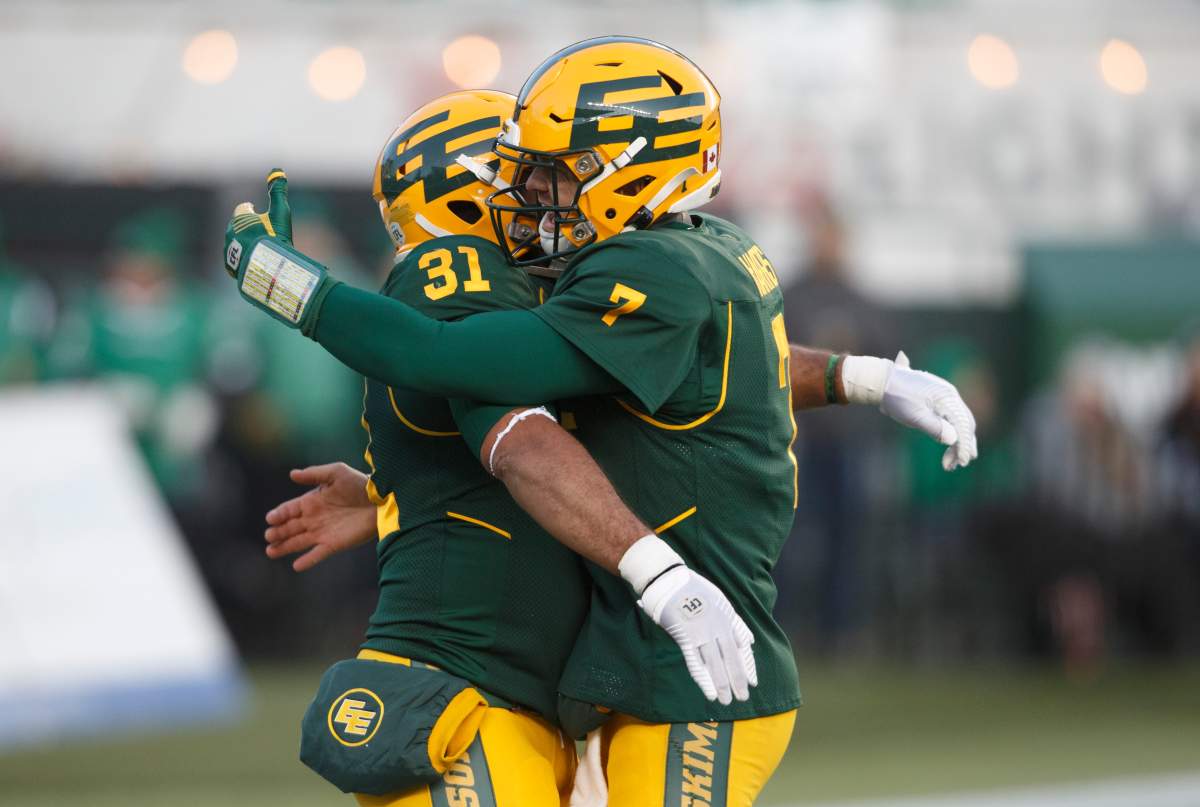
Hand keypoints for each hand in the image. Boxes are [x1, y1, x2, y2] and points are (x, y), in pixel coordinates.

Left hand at [224, 168, 336, 333]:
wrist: (265, 267)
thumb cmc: (273, 237)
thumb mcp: (280, 213)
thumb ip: (278, 191)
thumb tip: (277, 169)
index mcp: (240, 219)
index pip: (242, 210)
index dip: (249, 210)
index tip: (253, 209)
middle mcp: (230, 233)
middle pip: (237, 227)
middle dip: (245, 228)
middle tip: (257, 231)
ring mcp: (229, 252)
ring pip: (235, 246)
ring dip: (243, 246)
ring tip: (255, 250)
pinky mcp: (231, 268)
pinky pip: (236, 262)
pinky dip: (243, 261)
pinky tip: (252, 265)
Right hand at [264, 463, 376, 571]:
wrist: (381, 500)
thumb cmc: (359, 484)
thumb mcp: (336, 472)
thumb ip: (314, 474)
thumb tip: (292, 474)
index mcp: (311, 502)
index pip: (289, 510)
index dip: (279, 514)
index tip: (270, 519)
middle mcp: (314, 518)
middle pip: (290, 528)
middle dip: (278, 532)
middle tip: (269, 536)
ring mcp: (323, 532)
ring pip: (299, 542)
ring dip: (285, 547)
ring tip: (271, 552)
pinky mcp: (334, 544)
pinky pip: (317, 554)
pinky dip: (307, 560)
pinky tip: (296, 565)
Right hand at [638, 565, 756, 705]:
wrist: (670, 581)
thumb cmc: (694, 589)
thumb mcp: (721, 601)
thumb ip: (735, 622)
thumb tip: (750, 640)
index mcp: (728, 618)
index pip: (742, 647)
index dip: (748, 666)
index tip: (754, 682)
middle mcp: (718, 627)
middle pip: (731, 658)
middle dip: (738, 680)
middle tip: (743, 697)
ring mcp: (703, 633)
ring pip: (716, 664)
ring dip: (722, 684)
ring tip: (727, 701)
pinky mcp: (686, 637)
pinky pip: (696, 662)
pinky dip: (704, 679)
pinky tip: (710, 692)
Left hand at [881, 351, 977, 469]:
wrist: (883, 380)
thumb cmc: (897, 397)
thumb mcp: (914, 415)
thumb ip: (934, 427)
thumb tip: (954, 440)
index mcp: (947, 398)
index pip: (963, 425)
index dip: (965, 445)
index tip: (962, 462)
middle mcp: (950, 396)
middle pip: (965, 424)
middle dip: (964, 446)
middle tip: (957, 465)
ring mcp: (945, 397)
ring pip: (959, 422)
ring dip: (958, 442)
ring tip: (950, 462)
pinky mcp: (938, 401)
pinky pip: (951, 418)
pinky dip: (951, 433)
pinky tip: (947, 445)